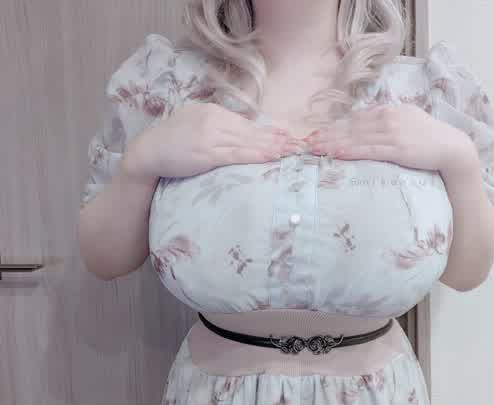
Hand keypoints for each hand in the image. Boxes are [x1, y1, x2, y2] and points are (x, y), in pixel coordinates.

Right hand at [122, 102, 298, 182]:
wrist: (147, 152)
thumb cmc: (170, 142)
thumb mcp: (194, 124)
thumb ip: (216, 126)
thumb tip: (237, 133)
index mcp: (213, 112)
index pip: (247, 123)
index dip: (269, 131)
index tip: (288, 135)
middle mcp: (215, 120)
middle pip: (253, 132)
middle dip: (278, 139)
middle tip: (300, 144)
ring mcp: (212, 136)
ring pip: (249, 142)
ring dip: (273, 147)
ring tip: (292, 151)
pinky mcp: (208, 153)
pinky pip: (238, 154)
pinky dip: (257, 155)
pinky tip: (272, 157)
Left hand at [303, 103, 477, 173]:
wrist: (453, 149)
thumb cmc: (430, 140)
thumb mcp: (408, 123)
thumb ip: (389, 122)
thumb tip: (370, 126)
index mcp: (389, 111)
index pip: (356, 118)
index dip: (335, 126)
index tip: (318, 133)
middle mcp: (388, 118)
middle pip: (351, 127)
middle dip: (327, 135)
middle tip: (307, 143)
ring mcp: (392, 133)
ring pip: (356, 138)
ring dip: (333, 143)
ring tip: (315, 150)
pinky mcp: (397, 149)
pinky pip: (368, 150)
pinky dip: (351, 151)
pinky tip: (337, 154)